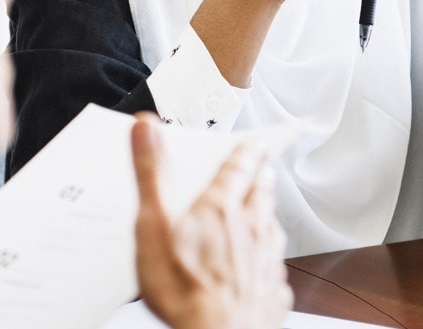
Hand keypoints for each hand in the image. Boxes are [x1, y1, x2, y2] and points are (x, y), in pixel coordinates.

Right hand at [131, 116, 291, 328]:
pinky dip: (269, 260)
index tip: (253, 141)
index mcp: (221, 209)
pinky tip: (263, 266)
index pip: (237, 169)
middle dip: (262, 176)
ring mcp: (266, 262)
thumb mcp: (154, 225)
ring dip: (269, 212)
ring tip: (266, 206)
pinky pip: (275, 269)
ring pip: (273, 227)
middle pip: (261, 194)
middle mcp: (251, 230)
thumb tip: (147, 129)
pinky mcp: (272, 293)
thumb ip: (151, 174)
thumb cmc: (184, 290)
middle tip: (265, 163)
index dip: (245, 152)